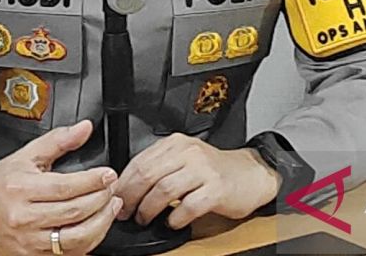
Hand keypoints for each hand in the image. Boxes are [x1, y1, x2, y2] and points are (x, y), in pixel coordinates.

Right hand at [0, 120, 122, 254]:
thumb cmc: (0, 180)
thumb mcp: (27, 153)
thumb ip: (59, 140)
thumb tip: (84, 128)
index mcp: (20, 188)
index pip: (65, 187)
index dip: (92, 181)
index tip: (108, 174)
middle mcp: (23, 217)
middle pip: (73, 212)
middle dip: (100, 199)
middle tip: (112, 187)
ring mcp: (28, 239)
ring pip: (74, 238)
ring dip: (100, 223)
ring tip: (111, 206)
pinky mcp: (32, 254)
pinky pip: (68, 252)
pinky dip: (89, 240)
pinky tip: (97, 224)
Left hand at [113, 133, 279, 229]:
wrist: (250, 173)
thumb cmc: (214, 170)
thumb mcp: (184, 159)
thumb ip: (159, 167)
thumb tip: (128, 186)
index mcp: (176, 144)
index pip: (139, 161)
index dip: (123, 183)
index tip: (115, 197)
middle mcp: (188, 153)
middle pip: (148, 175)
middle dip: (131, 197)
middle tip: (125, 212)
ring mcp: (203, 170)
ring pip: (164, 190)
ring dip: (149, 209)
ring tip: (145, 218)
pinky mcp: (216, 189)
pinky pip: (188, 206)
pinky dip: (175, 217)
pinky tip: (172, 222)